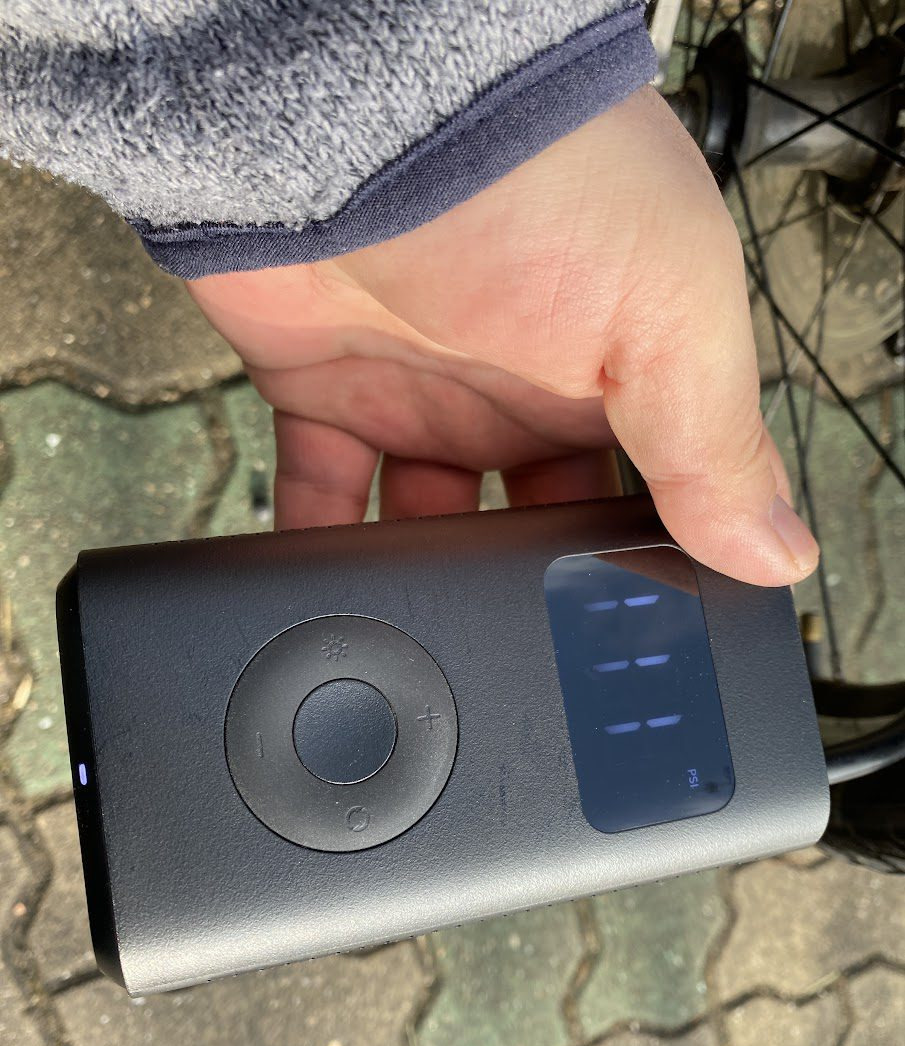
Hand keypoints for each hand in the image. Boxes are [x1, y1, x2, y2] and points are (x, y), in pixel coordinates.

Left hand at [187, 85, 817, 585]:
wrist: (357, 102)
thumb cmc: (528, 171)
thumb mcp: (666, 311)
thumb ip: (714, 443)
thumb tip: (779, 552)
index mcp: (619, 371)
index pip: (642, 495)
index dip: (634, 564)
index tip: (621, 633)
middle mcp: (521, 386)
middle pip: (527, 524)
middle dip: (522, 584)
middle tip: (517, 646)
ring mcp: (422, 390)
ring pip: (423, 524)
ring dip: (422, 575)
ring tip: (421, 632)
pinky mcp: (326, 389)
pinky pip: (318, 492)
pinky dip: (318, 544)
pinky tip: (334, 592)